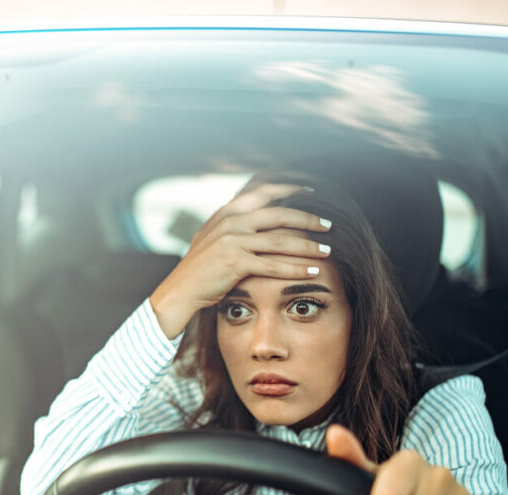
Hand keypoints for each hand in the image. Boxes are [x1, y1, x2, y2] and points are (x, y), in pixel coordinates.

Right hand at [148, 183, 331, 338]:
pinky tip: (312, 271)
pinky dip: (296, 268)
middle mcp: (230, 221)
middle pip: (279, 214)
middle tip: (328, 226)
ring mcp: (232, 241)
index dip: (290, 191)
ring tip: (327, 251)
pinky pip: (273, 264)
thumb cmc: (199, 268)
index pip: (264, 193)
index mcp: (227, 212)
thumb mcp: (212, 237)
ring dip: (308, 246)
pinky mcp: (235, 262)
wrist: (179, 290)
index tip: (311, 194)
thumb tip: (254, 216)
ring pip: (280, 240)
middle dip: (308, 219)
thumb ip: (232, 225)